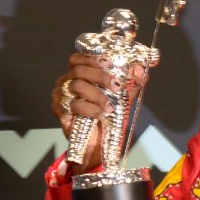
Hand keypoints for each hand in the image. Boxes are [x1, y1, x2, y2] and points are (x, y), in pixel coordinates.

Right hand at [51, 54, 147, 172]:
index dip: (92, 59)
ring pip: (76, 86)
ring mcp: (60, 95)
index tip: (109, 64)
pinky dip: (90, 109)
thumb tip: (141, 70)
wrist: (97, 140)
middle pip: (79, 70)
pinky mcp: (59, 111)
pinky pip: (73, 105)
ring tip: (110, 107)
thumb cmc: (106, 113)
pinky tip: (101, 114)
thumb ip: (132, 82)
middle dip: (100, 76)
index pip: (78, 58)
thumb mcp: (123, 95)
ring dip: (97, 95)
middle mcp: (65, 81)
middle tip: (116, 86)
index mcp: (77, 74)